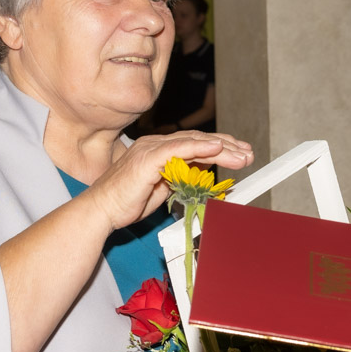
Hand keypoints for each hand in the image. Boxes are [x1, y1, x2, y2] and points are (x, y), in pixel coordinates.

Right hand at [83, 130, 252, 230]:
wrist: (102, 211)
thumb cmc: (128, 202)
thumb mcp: (164, 187)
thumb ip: (183, 175)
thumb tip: (204, 168)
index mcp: (160, 150)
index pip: (196, 144)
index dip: (221, 147)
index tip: (239, 153)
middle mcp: (156, 145)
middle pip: (199, 140)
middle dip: (227, 146)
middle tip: (248, 153)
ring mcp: (151, 149)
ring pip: (193, 143)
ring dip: (221, 148)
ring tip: (241, 155)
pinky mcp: (147, 158)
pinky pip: (178, 149)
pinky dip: (199, 147)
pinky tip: (216, 149)